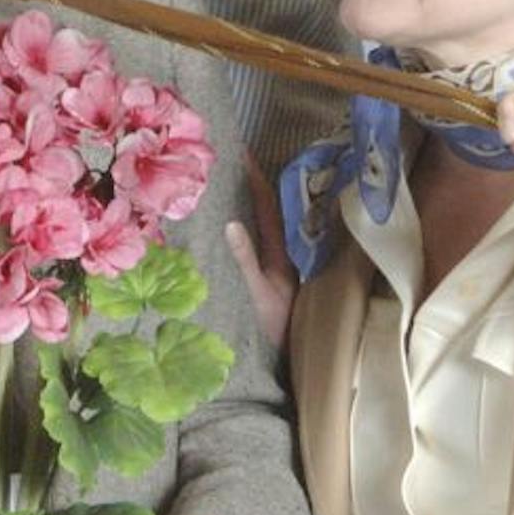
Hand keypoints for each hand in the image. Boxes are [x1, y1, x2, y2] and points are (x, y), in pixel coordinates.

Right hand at [224, 149, 295, 349]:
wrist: (287, 361)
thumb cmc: (277, 327)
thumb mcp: (259, 293)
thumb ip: (246, 260)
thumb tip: (230, 222)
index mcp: (280, 251)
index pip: (267, 206)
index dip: (255, 179)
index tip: (242, 153)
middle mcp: (279, 254)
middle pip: (265, 211)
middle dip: (249, 185)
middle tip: (229, 160)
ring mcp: (274, 266)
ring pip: (261, 226)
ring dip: (246, 204)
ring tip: (226, 182)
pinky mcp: (268, 279)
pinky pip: (255, 242)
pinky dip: (243, 226)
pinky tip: (230, 222)